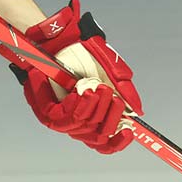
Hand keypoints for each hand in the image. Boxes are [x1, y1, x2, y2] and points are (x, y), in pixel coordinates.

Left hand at [0, 0, 141, 153]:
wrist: (63, 38)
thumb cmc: (84, 54)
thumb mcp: (111, 70)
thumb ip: (124, 90)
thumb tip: (136, 112)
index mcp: (93, 116)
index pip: (105, 142)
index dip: (117, 141)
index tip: (129, 131)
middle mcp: (77, 121)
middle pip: (96, 139)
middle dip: (110, 118)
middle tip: (114, 97)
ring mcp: (60, 118)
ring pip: (81, 129)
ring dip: (94, 109)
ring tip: (100, 89)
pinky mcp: (45, 110)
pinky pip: (63, 118)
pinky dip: (77, 106)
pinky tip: (83, 92)